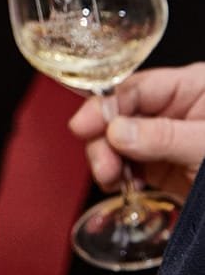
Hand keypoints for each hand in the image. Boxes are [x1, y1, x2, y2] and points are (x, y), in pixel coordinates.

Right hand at [69, 63, 204, 196]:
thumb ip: (165, 136)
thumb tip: (118, 131)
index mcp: (192, 88)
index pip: (137, 88)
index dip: (105, 105)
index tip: (82, 125)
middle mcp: (174, 111)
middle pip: (119, 116)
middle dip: (104, 140)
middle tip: (105, 166)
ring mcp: (164, 140)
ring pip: (117, 143)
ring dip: (107, 161)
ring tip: (113, 179)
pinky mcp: (161, 167)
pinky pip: (127, 167)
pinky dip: (118, 178)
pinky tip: (124, 186)